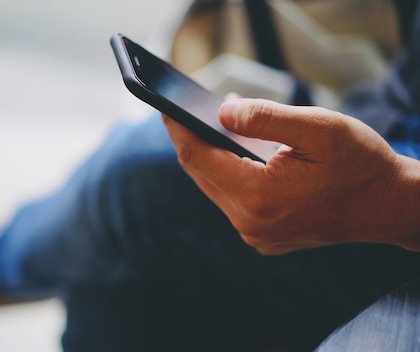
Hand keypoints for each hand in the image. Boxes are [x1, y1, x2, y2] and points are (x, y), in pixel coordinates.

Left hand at [163, 98, 419, 254]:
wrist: (390, 207)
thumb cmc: (361, 164)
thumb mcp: (319, 128)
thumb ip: (266, 117)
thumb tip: (221, 112)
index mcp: (258, 198)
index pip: (197, 157)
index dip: (178, 129)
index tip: (163, 106)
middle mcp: (249, 223)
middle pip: (201, 173)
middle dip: (191, 138)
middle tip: (183, 108)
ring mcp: (255, 235)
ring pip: (214, 187)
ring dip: (211, 155)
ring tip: (211, 123)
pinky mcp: (262, 237)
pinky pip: (231, 200)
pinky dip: (228, 173)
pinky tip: (234, 150)